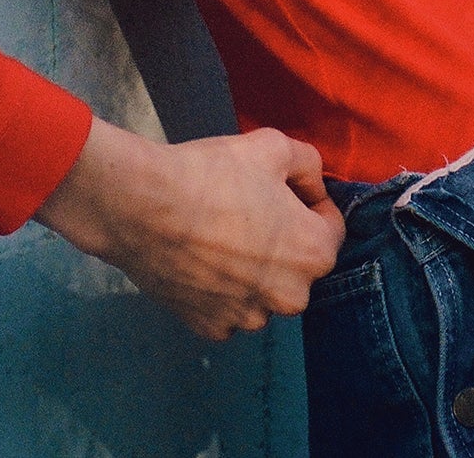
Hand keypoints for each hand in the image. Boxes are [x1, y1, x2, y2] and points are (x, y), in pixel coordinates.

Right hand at [34, 118, 344, 339]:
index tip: (277, 187)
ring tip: (217, 234)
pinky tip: (198, 260)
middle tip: (245, 208)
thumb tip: (312, 188)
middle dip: (281, 239)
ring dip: (251, 270)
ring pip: (262, 290)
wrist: (144, 205)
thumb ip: (308, 164)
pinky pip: (227, 308)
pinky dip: (219, 290)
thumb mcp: (273, 145)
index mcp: (315, 254)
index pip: (330, 225)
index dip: (307, 200)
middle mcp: (291, 297)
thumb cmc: (214, 173)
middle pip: (297, 263)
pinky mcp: (211, 328)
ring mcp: (249, 318)